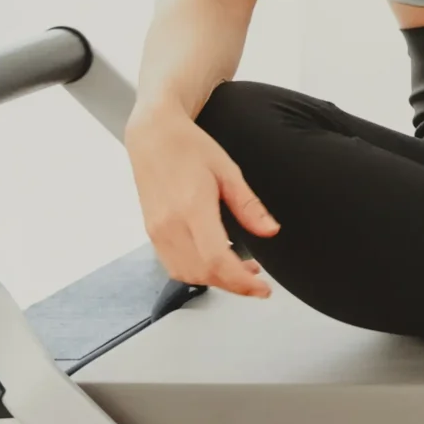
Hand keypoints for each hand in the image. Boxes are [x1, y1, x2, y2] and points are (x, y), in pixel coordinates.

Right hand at [125, 103, 278, 297]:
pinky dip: (196, 273)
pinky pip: (172, 265)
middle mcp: (169, 224)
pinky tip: (217, 263)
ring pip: (185, 274)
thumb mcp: (228, 171)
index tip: (263, 288)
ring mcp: (156, 231)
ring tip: (242, 272)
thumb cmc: (190, 147)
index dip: (241, 281)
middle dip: (233, 285)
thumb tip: (271, 231)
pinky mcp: (152, 232)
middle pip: (202, 273)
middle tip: (258, 283)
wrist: (153, 136)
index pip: (216, 259)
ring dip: (215, 281)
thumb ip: (249, 205)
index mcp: (191, 207)